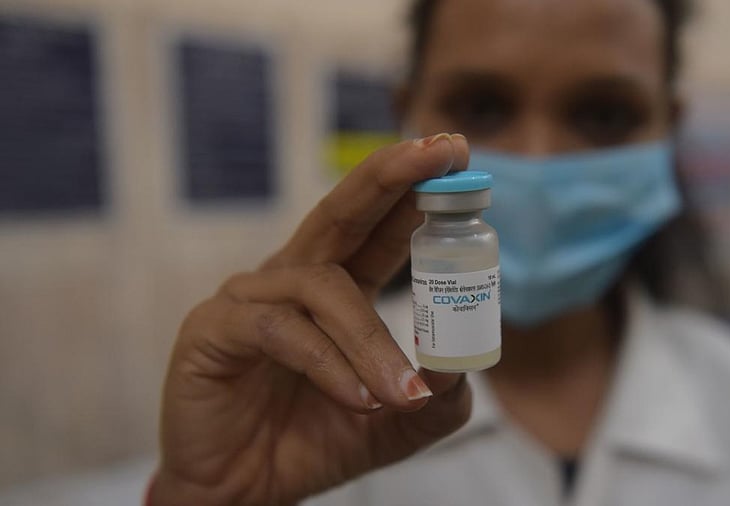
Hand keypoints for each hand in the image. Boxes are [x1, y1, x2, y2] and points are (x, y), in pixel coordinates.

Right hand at [154, 134, 471, 504]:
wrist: (245, 493)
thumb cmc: (316, 442)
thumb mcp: (397, 421)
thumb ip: (437, 394)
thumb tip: (463, 364)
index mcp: (336, 286)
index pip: (380, 226)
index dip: (414, 188)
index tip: (456, 153)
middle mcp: (292, 279)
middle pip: (341, 212)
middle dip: (391, 176)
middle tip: (437, 152)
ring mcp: (250, 298)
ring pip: (324, 287)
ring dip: (372, 339)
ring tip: (402, 394)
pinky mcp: (213, 329)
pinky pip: (281, 331)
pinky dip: (328, 364)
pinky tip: (356, 398)